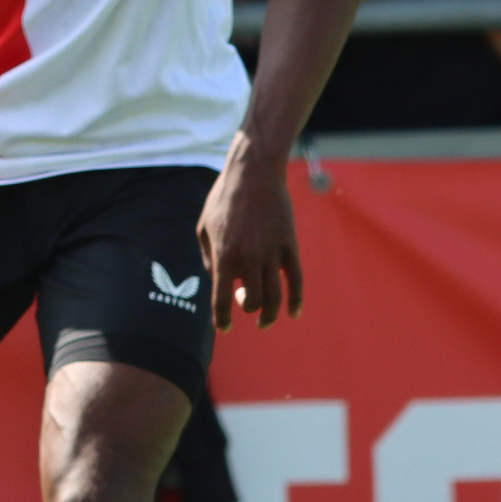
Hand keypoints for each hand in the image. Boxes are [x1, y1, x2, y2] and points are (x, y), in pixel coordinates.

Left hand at [199, 151, 302, 330]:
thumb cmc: (224, 198)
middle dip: (247, 308)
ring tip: (265, 321)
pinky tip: (293, 313)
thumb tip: (219, 280)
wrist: (254, 173)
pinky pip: (296, 281)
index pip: (221, 301)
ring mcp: (272, 254)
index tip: (225, 328)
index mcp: (223, 256)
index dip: (223, 320)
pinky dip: (296, 302)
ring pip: (275, 298)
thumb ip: (208, 257)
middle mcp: (248, 259)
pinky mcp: (289, 247)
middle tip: (244, 300)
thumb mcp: (204, 226)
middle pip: (253, 302)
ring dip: (270, 315)